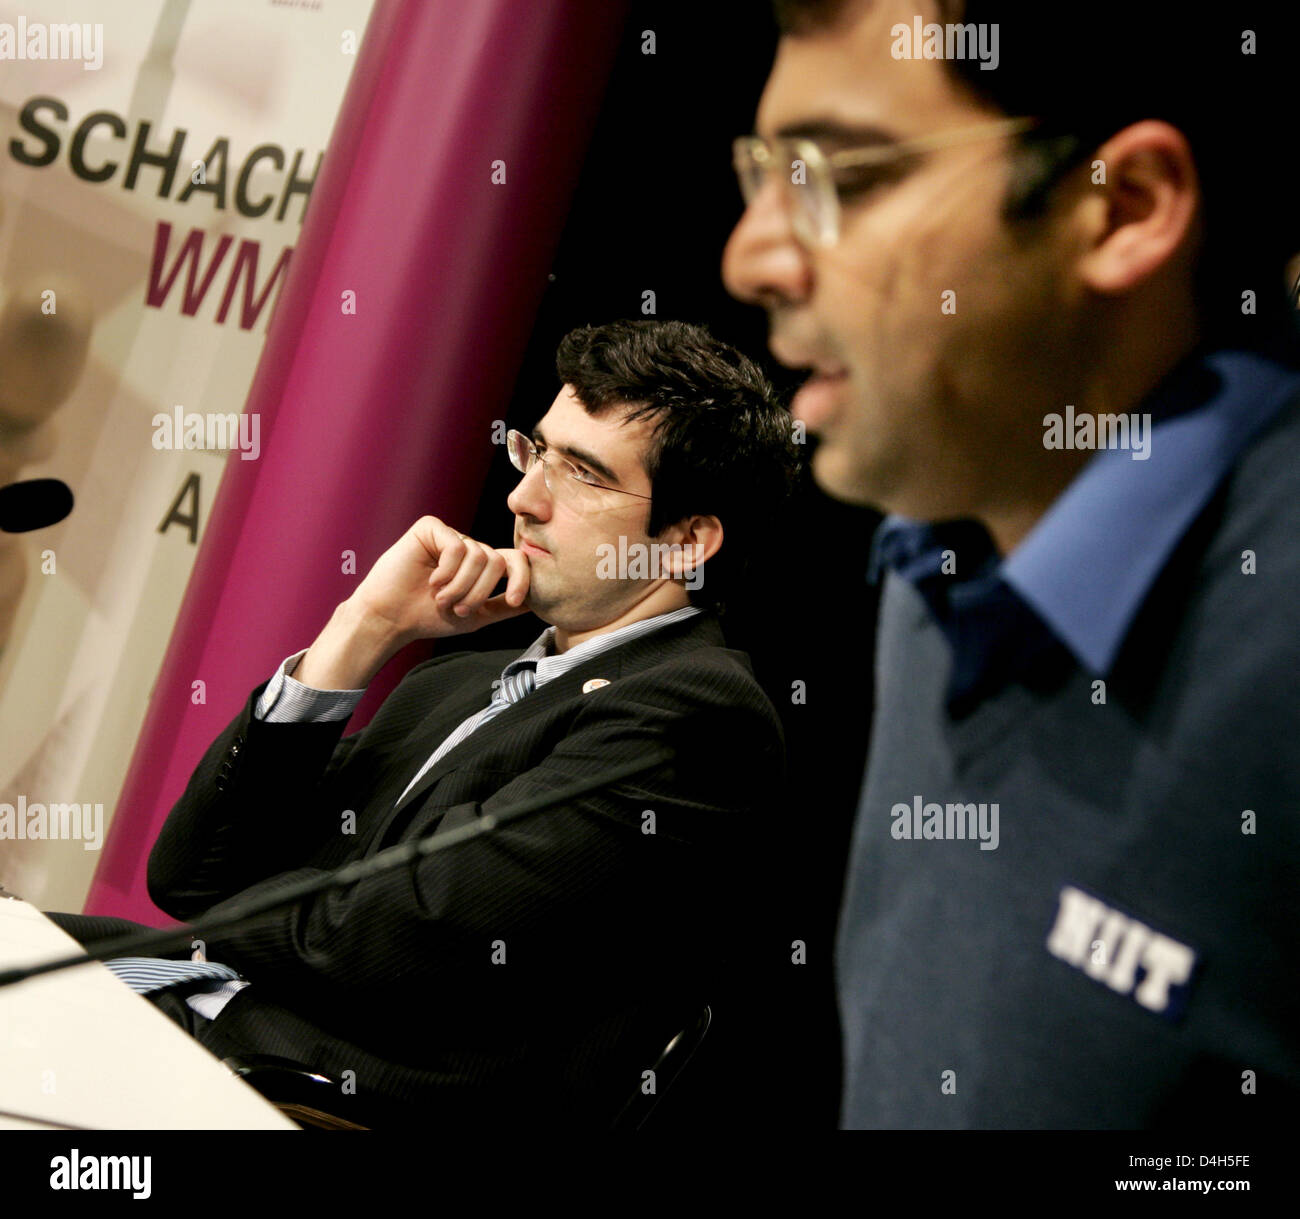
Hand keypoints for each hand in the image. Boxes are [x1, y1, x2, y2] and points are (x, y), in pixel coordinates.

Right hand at [351, 515, 530, 644]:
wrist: (390, 618)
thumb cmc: (427, 617)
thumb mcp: (476, 616)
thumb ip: (503, 607)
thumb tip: (535, 603)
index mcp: (481, 566)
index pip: (515, 560)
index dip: (522, 579)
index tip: (515, 600)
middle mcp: (468, 547)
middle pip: (497, 561)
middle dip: (480, 591)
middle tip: (457, 607)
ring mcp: (450, 536)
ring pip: (479, 555)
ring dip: (460, 586)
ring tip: (440, 597)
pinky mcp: (431, 528)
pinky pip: (457, 547)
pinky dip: (447, 571)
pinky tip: (431, 580)